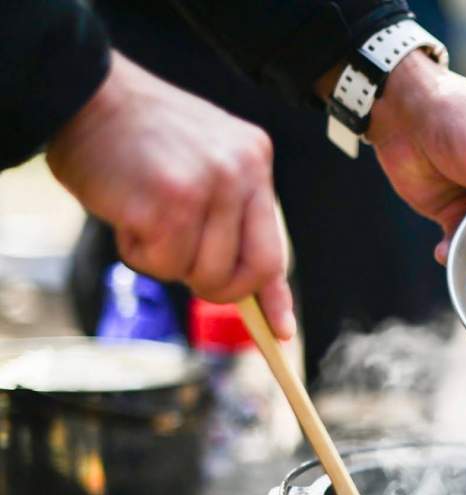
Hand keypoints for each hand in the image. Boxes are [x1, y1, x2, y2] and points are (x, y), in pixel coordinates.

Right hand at [47, 53, 294, 338]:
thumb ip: (230, 216)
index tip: (282, 331)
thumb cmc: (138, 138)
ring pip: (201, 273)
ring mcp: (208, 188)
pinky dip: (136, 251)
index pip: (274, 245)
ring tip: (145, 215)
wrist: (84, 93)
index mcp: (254, 162)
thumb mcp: (204, 164)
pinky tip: (127, 212)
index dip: (275, 295)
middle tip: (186, 270)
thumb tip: (251, 290)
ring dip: (165, 260)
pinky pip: (160, 265)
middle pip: (252, 271)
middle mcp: (241, 173)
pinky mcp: (168, 205)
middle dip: (220, 290)